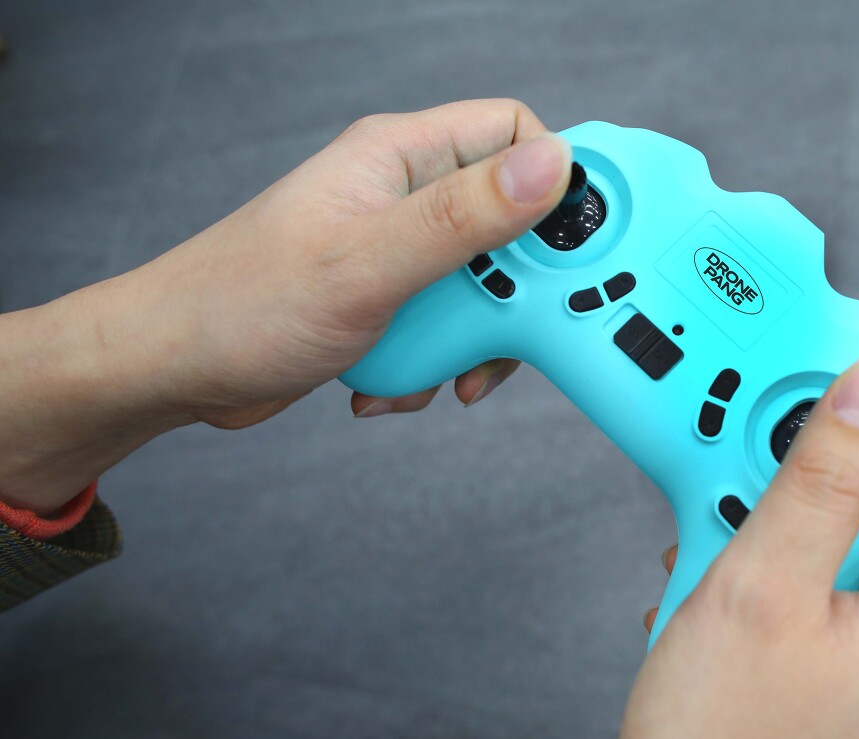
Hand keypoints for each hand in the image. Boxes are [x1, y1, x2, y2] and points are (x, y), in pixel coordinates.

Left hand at [0, 99, 570, 512]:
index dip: (560, 185)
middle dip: (515, 291)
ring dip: (474, 340)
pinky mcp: (389, 296)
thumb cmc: (242, 305)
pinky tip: (396, 380)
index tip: (582, 250)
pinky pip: (450, 323)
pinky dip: (438, 361)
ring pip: (486, 284)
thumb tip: (552, 167)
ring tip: (440, 367)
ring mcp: (397, 247)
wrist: (173, 369)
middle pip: (513, 223)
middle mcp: (404, 194)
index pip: (515, 134)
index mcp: (401, 157)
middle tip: (505, 330)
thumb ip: (464, 217)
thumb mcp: (369, 263)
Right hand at [602, 358, 858, 738]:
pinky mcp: (850, 698)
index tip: (823, 366)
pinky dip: (770, 583)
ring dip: (774, 534)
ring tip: (711, 552)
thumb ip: (824, 476)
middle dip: (804, 482)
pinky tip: (714, 595)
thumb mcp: (764, 586)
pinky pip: (822, 605)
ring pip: (844, 559)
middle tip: (738, 475)